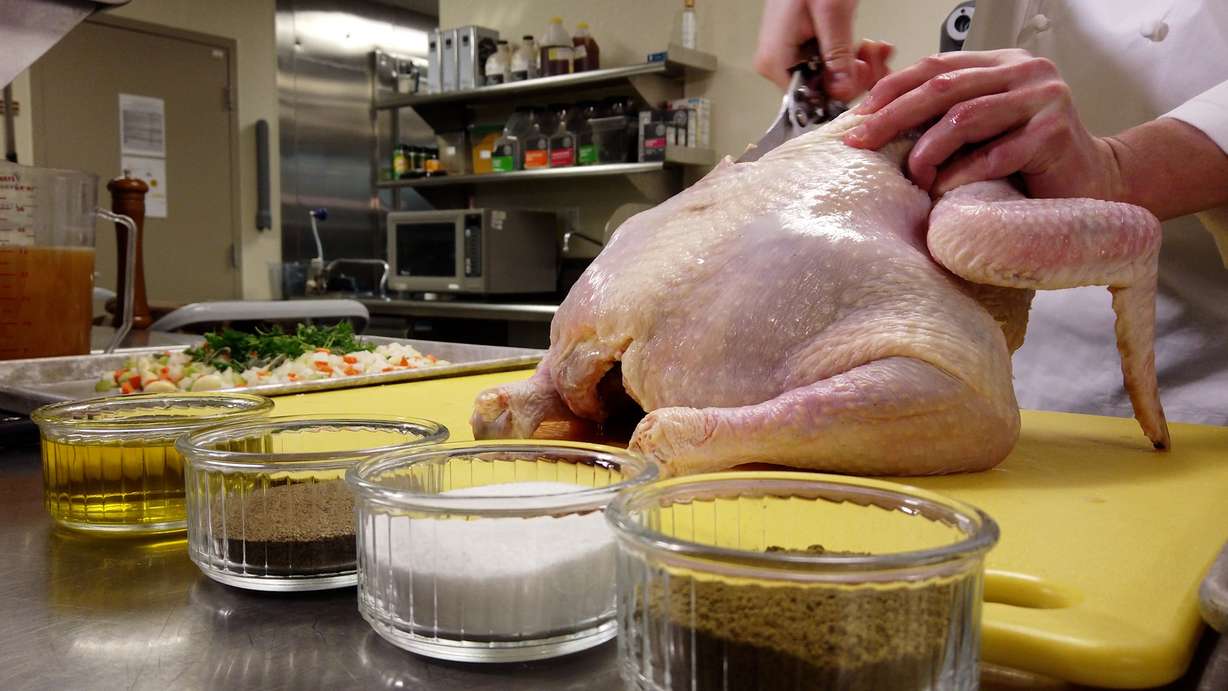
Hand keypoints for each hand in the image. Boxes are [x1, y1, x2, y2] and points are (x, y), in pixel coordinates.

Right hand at [754, 0, 892, 100]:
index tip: (864, 74)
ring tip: (872, 48)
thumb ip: (838, 54)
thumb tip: (843, 90)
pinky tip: (865, 47)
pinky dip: (851, 57)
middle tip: (874, 57)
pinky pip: (829, 64)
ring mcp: (789, 55)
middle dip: (855, 76)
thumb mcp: (831, 13)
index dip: (843, 91)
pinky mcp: (801, 48)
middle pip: (823, 90)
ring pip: (830, 79)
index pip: (811, 99)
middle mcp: (778, 63)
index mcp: (776, 61)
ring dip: (858, 66)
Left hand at [844, 49, 1122, 199]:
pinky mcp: (1055, 133)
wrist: (1092, 184)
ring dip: (927, 151)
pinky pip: (994, 154)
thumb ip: (946, 113)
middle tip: (862, 141)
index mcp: (1003, 63)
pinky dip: (962, 174)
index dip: (892, 89)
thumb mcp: (982, 128)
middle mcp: (1026, 72)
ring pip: (964, 118)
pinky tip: (944, 190)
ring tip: (912, 176)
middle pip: (943, 88)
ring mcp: (1044, 99)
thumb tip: (878, 113)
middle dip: (894, 116)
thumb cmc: (1029, 161)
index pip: (936, 66)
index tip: (858, 115)